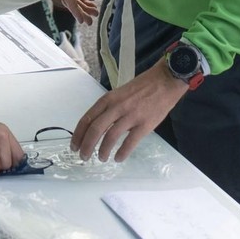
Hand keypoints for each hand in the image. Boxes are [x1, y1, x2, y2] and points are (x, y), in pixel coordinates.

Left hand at [72, 61, 186, 162]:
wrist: (165, 81)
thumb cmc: (143, 87)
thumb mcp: (120, 93)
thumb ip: (110, 108)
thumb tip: (100, 127)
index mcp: (108, 99)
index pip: (87, 118)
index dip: (78, 135)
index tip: (74, 146)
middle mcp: (117, 107)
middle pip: (95, 129)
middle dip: (86, 146)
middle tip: (84, 156)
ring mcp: (131, 115)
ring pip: (110, 137)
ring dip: (102, 151)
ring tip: (101, 158)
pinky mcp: (145, 124)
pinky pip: (130, 142)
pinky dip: (122, 153)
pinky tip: (118, 158)